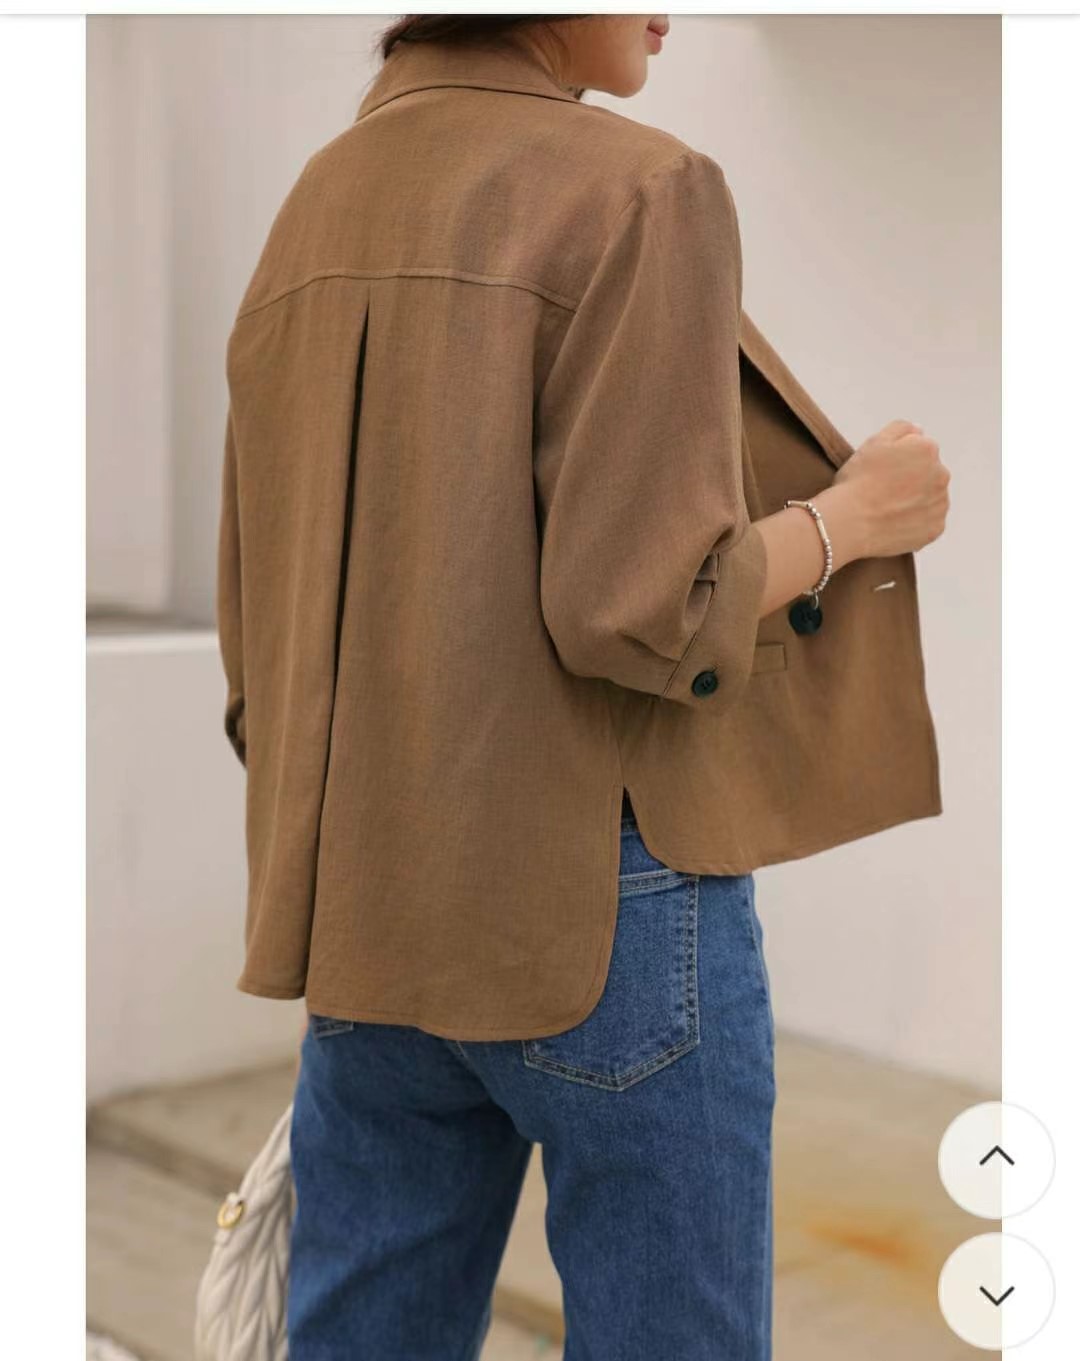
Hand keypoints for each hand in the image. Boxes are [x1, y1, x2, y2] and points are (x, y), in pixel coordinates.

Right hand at [830, 419, 950, 558]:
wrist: (850, 523)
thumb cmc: (858, 482)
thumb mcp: (874, 442)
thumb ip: (901, 428)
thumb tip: (918, 431)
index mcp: (927, 450)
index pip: (919, 449)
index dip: (899, 460)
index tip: (883, 471)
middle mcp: (941, 475)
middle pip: (929, 473)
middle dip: (912, 479)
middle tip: (884, 490)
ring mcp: (940, 504)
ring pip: (931, 498)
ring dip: (916, 500)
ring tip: (889, 508)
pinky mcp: (935, 529)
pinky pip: (928, 522)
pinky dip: (916, 522)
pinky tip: (895, 522)